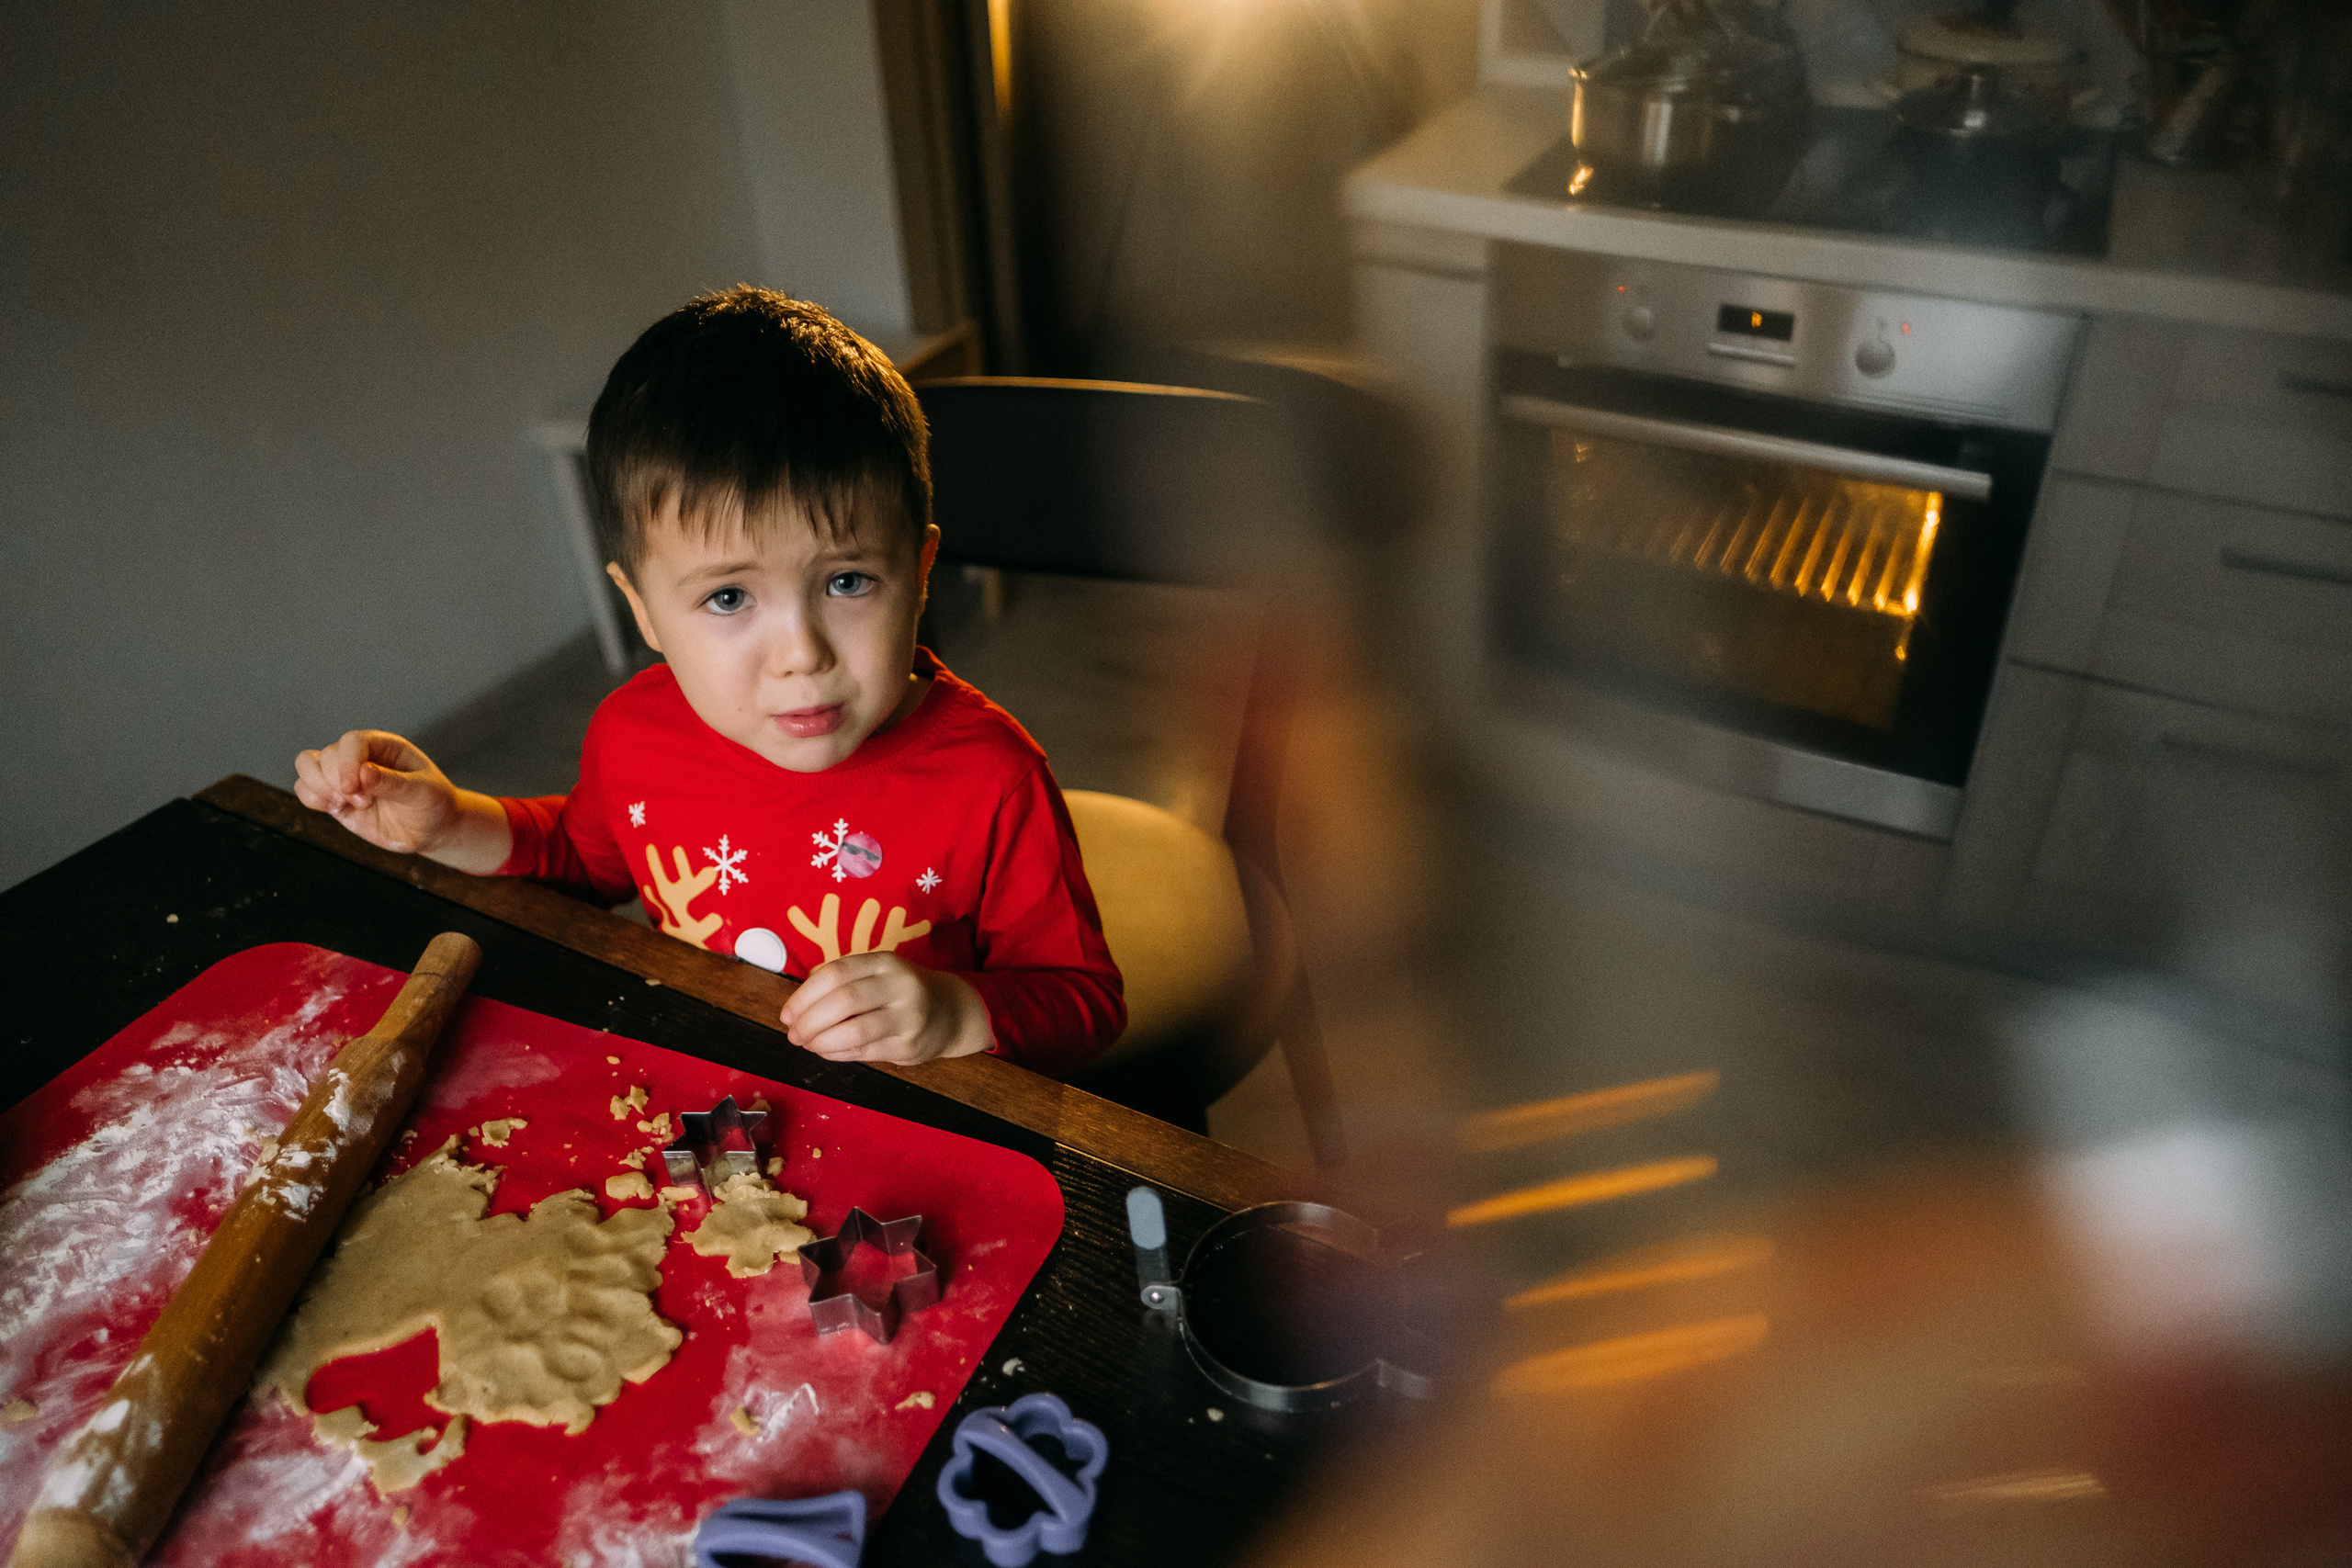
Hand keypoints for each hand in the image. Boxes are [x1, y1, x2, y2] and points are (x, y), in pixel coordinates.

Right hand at [292, 729, 509, 871]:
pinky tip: (336, 809)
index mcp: (383, 745)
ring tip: (343, 804)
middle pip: (327, 754)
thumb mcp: (423, 792)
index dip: (347, 763)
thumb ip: (393, 783)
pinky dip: (311, 798)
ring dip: (318, 786)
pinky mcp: (334, 797)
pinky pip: (304, 788)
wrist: (431, 828)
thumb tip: (363, 773)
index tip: (353, 788)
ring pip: (307, 764)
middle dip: (337, 782)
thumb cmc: (432, 803)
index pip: (352, 741)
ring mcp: (344, 776)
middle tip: (364, 802)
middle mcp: (360, 756)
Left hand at [779, 953, 991, 1065]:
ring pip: (854, 1031)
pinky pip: (865, 1052)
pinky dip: (837, 1054)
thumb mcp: (878, 975)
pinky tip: (827, 1052)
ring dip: (821, 1041)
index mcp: (885, 962)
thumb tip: (795, 1010)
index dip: (804, 995)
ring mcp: (909, 1016)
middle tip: (793, 1034)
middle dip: (810, 1021)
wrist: (950, 1013)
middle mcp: (901, 985)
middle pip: (844, 1001)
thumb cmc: (900, 993)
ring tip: (808, 1044)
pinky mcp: (910, 1045)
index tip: (787, 1013)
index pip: (836, 973)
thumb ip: (842, 984)